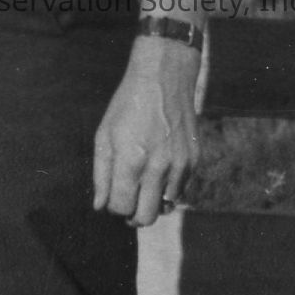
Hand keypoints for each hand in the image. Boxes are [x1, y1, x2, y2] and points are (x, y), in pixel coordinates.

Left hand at [92, 41, 199, 225]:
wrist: (164, 78)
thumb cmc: (128, 105)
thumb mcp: (104, 135)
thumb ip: (101, 174)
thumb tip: (100, 206)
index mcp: (131, 160)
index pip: (122, 207)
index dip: (114, 208)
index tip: (112, 198)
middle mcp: (158, 167)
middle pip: (146, 217)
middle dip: (133, 216)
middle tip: (127, 205)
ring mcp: (179, 165)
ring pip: (165, 206)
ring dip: (152, 202)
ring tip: (143, 185)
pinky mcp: (193, 160)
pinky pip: (180, 190)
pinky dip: (168, 189)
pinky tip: (159, 171)